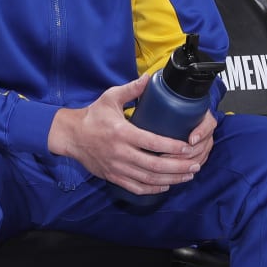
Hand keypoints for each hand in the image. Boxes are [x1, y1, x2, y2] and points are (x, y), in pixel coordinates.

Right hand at [47, 73, 215, 195]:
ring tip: (188, 175)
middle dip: (178, 167)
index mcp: (122, 133)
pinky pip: (136, 187)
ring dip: (171, 179)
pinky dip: (153, 189)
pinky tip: (166, 185)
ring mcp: (117, 168)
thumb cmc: (92, 116)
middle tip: (195, 164)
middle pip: (154, 165)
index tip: (187, 146)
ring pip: (148, 179)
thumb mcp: (110, 98)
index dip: (172, 147)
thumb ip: (132, 89)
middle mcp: (120, 153)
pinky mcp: (113, 177)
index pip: (152, 142)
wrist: (71, 136)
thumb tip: (151, 77)